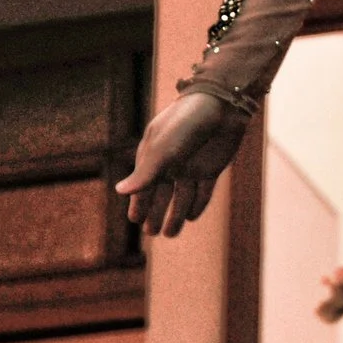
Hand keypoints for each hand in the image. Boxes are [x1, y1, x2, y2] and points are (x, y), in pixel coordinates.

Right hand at [117, 92, 248, 237]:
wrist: (222, 108)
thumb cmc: (186, 125)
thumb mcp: (163, 151)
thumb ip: (145, 173)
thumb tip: (119, 191)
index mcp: (155, 154)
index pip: (144, 183)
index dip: (139, 202)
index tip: (135, 220)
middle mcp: (172, 162)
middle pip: (161, 194)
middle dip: (155, 213)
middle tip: (151, 233)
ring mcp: (192, 166)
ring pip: (181, 197)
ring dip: (175, 215)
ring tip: (169, 234)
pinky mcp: (211, 169)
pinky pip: (202, 192)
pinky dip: (197, 205)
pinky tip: (191, 216)